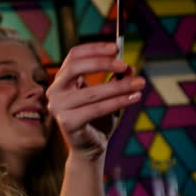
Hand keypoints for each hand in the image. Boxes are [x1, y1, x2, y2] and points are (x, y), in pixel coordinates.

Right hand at [46, 42, 144, 161]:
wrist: (91, 148)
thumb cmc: (98, 118)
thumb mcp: (109, 94)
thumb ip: (116, 79)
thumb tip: (129, 67)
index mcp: (62, 79)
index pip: (74, 55)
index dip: (95, 48)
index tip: (116, 47)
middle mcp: (55, 91)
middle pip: (75, 68)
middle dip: (103, 64)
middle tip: (126, 65)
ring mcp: (58, 107)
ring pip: (92, 92)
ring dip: (119, 86)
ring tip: (140, 84)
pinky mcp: (68, 123)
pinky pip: (97, 109)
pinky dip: (119, 102)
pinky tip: (134, 98)